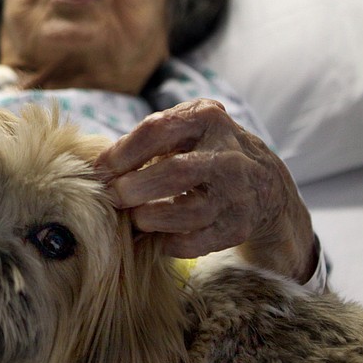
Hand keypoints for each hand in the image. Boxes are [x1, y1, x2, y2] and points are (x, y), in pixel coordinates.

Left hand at [95, 99, 316, 282]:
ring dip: (149, 218)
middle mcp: (228, 154)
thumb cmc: (204, 152)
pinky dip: (165, 243)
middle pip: (175, 173)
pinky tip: (151, 238)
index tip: (100, 169)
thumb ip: (146, 139)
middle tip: (113, 197)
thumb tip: (96, 167)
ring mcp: (238, 194)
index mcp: (207, 119)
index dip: (121, 152)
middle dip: (134, 188)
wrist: (266, 185)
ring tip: (133, 218)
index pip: (157, 130)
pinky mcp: (238, 227)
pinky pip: (194, 242)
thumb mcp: (185, 128)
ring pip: (188, 212)